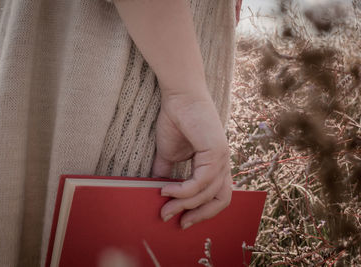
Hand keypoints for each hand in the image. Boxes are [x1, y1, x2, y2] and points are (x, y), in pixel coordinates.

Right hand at [151, 89, 232, 229]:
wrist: (178, 98)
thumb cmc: (176, 121)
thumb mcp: (168, 154)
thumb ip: (166, 172)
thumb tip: (155, 191)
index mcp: (215, 164)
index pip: (218, 195)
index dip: (203, 211)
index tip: (183, 220)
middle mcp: (223, 163)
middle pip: (222, 200)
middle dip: (200, 215)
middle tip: (179, 223)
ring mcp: (222, 157)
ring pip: (208, 193)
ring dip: (185, 204)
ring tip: (164, 207)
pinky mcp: (216, 151)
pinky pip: (201, 181)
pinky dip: (183, 191)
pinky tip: (166, 190)